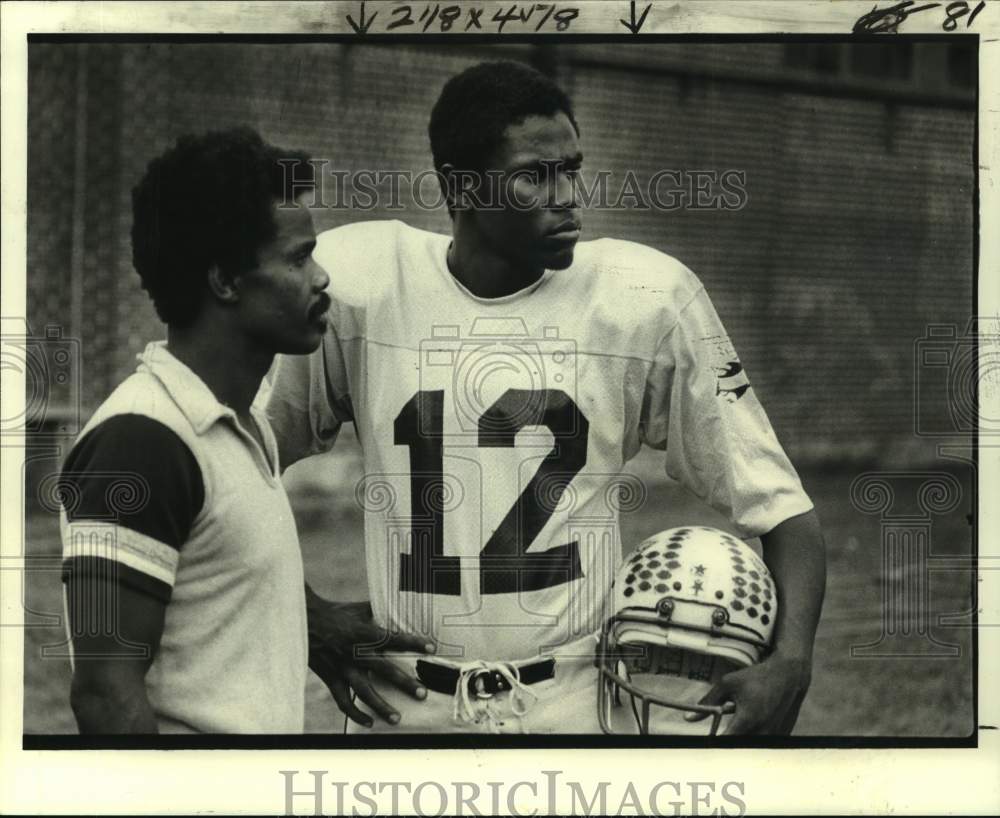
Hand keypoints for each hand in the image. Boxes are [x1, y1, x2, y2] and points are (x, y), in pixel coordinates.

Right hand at [306, 592, 434, 727]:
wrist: (303, 621)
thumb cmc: (335, 612)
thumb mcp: (358, 608)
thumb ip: (380, 610)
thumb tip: (401, 606)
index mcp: (362, 632)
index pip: (392, 638)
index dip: (412, 642)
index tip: (431, 647)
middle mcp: (354, 652)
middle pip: (383, 669)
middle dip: (404, 682)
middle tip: (423, 693)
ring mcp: (341, 668)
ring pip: (363, 691)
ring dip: (381, 706)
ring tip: (398, 718)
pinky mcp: (331, 678)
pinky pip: (343, 701)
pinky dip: (355, 714)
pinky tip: (370, 723)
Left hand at [686, 653, 811, 734]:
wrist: (788, 676)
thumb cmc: (756, 677)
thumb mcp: (728, 684)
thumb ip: (708, 702)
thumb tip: (688, 719)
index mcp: (747, 720)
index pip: (725, 743)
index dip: (714, 745)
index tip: (706, 742)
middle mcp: (763, 732)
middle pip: (737, 747)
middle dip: (727, 740)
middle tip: (721, 732)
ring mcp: (774, 736)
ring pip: (751, 746)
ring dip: (742, 738)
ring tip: (743, 720)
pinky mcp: (782, 737)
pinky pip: (764, 743)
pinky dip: (756, 736)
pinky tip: (756, 721)